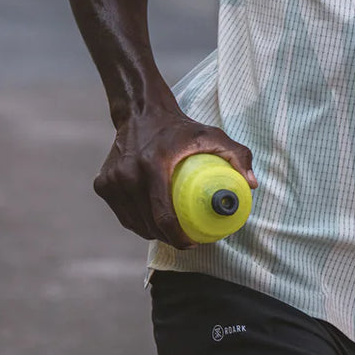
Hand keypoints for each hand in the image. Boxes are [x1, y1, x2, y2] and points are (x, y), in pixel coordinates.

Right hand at [94, 89, 256, 249]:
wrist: (139, 111)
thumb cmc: (178, 127)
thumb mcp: (211, 134)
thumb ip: (237, 155)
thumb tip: (252, 185)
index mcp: (151, 165)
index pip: (163, 215)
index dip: (178, 237)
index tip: (193, 242)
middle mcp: (126, 174)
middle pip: (148, 224)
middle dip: (167, 239)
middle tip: (185, 239)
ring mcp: (111, 181)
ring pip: (133, 223)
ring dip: (151, 233)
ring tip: (170, 234)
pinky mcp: (102, 184)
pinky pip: (123, 214)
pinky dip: (136, 221)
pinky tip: (151, 222)